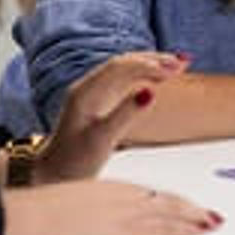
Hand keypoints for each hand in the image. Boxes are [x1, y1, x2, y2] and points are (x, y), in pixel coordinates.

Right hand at [1, 179, 219, 234]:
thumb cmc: (45, 212)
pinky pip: (161, 230)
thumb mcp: (76, 206)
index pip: (153, 197)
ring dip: (193, 220)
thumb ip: (94, 213)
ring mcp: (126, 215)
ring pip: (169, 216)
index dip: (174, 203)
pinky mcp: (123, 233)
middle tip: (211, 216)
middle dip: (191, 211)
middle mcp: (125, 199)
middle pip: (167, 204)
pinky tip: (194, 233)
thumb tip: (96, 222)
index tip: (189, 207)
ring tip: (211, 223)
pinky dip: (182, 230)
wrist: (34, 216)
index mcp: (113, 190)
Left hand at [37, 51, 185, 182]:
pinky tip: (159, 79)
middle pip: (124, 62)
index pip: (120, 67)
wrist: (52, 175)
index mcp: (85, 92)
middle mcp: (88, 88)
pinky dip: (144, 76)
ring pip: (125, 69)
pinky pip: (124, 81)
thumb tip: (150, 91)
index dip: (148, 64)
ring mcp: (93, 94)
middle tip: (182, 63)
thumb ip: (125, 114)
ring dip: (151, 64)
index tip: (173, 70)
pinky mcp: (100, 103)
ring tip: (178, 65)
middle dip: (153, 60)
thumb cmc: (73, 161)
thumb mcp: (102, 140)